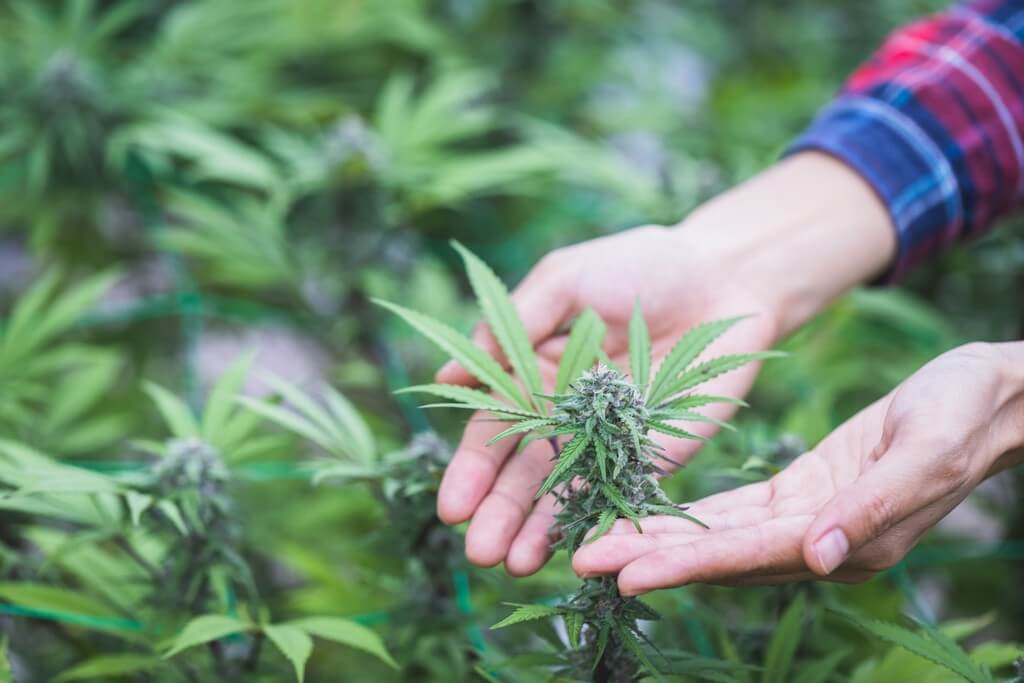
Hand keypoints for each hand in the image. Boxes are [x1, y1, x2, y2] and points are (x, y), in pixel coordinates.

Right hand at [434, 152, 896, 576]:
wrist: (725, 277)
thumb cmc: (638, 265)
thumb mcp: (565, 280)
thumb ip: (513, 324)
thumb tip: (444, 377)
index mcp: (534, 375)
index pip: (493, 431)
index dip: (471, 470)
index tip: (453, 507)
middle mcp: (565, 415)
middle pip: (524, 472)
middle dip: (500, 513)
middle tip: (479, 552)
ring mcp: (610, 439)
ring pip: (567, 491)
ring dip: (540, 529)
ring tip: (516, 565)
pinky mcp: (655, 452)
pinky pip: (623, 491)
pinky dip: (599, 522)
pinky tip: (578, 551)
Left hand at [572, 342, 1023, 593]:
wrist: (988, 396)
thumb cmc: (965, 413)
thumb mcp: (925, 450)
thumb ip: (873, 507)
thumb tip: (819, 557)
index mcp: (846, 540)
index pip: (748, 556)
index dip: (684, 565)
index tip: (625, 573)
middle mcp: (820, 543)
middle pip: (718, 555)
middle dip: (649, 559)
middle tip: (579, 560)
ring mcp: (807, 521)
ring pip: (717, 536)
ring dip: (658, 541)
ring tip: (597, 542)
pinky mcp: (801, 494)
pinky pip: (733, 512)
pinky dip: (689, 518)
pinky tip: (648, 517)